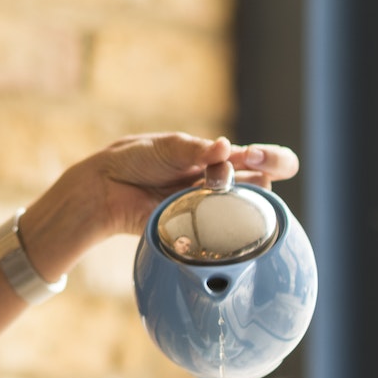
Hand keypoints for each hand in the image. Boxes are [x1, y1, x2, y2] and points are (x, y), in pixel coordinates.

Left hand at [17, 134, 300, 277]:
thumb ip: (196, 150)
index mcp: (218, 158)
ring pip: (241, 208)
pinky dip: (212, 218)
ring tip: (208, 185)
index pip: (262, 159)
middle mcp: (220, 184)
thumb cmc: (136, 160)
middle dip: (264, 173)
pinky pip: (215, 230)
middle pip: (263, 185)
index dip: (272, 158)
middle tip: (248, 165)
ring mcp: (209, 209)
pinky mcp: (194, 230)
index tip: (258, 156)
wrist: (104, 188)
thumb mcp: (167, 147)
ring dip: (231, 194)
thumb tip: (225, 148)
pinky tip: (200, 207)